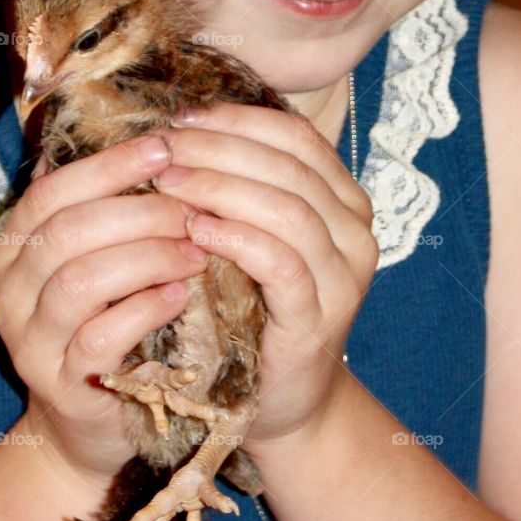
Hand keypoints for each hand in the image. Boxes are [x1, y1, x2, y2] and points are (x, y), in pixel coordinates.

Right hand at [0, 134, 208, 491]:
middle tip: (193, 207)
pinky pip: (99, 337)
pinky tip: (179, 295)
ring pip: (80, 281)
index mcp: (12, 249)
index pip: (50, 192)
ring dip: (146, 257)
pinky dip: (144, 310)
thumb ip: (103, 212)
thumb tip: (150, 137)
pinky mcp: (60, 387)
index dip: (108, 166)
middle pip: (65, 232)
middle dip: (138, 211)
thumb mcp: (93, 263)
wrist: (87, 424)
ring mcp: (28, 342)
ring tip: (196, 250)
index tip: (165, 147)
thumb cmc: (102, 324)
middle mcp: (8, 292)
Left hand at [153, 102, 377, 456]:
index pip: (297, 137)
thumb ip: (241, 186)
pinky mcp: (319, 318)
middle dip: (220, 148)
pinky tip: (194, 229)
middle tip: (164, 147)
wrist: (282, 401)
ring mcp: (344, 278)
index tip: (183, 118)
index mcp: (344, 201)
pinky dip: (235, 238)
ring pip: (288, 209)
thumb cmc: (255, 309)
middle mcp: (356, 233)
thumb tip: (182, 128)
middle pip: (290, 166)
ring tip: (169, 182)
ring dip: (221, 187)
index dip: (238, 120)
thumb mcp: (253, 236)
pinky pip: (281, 262)